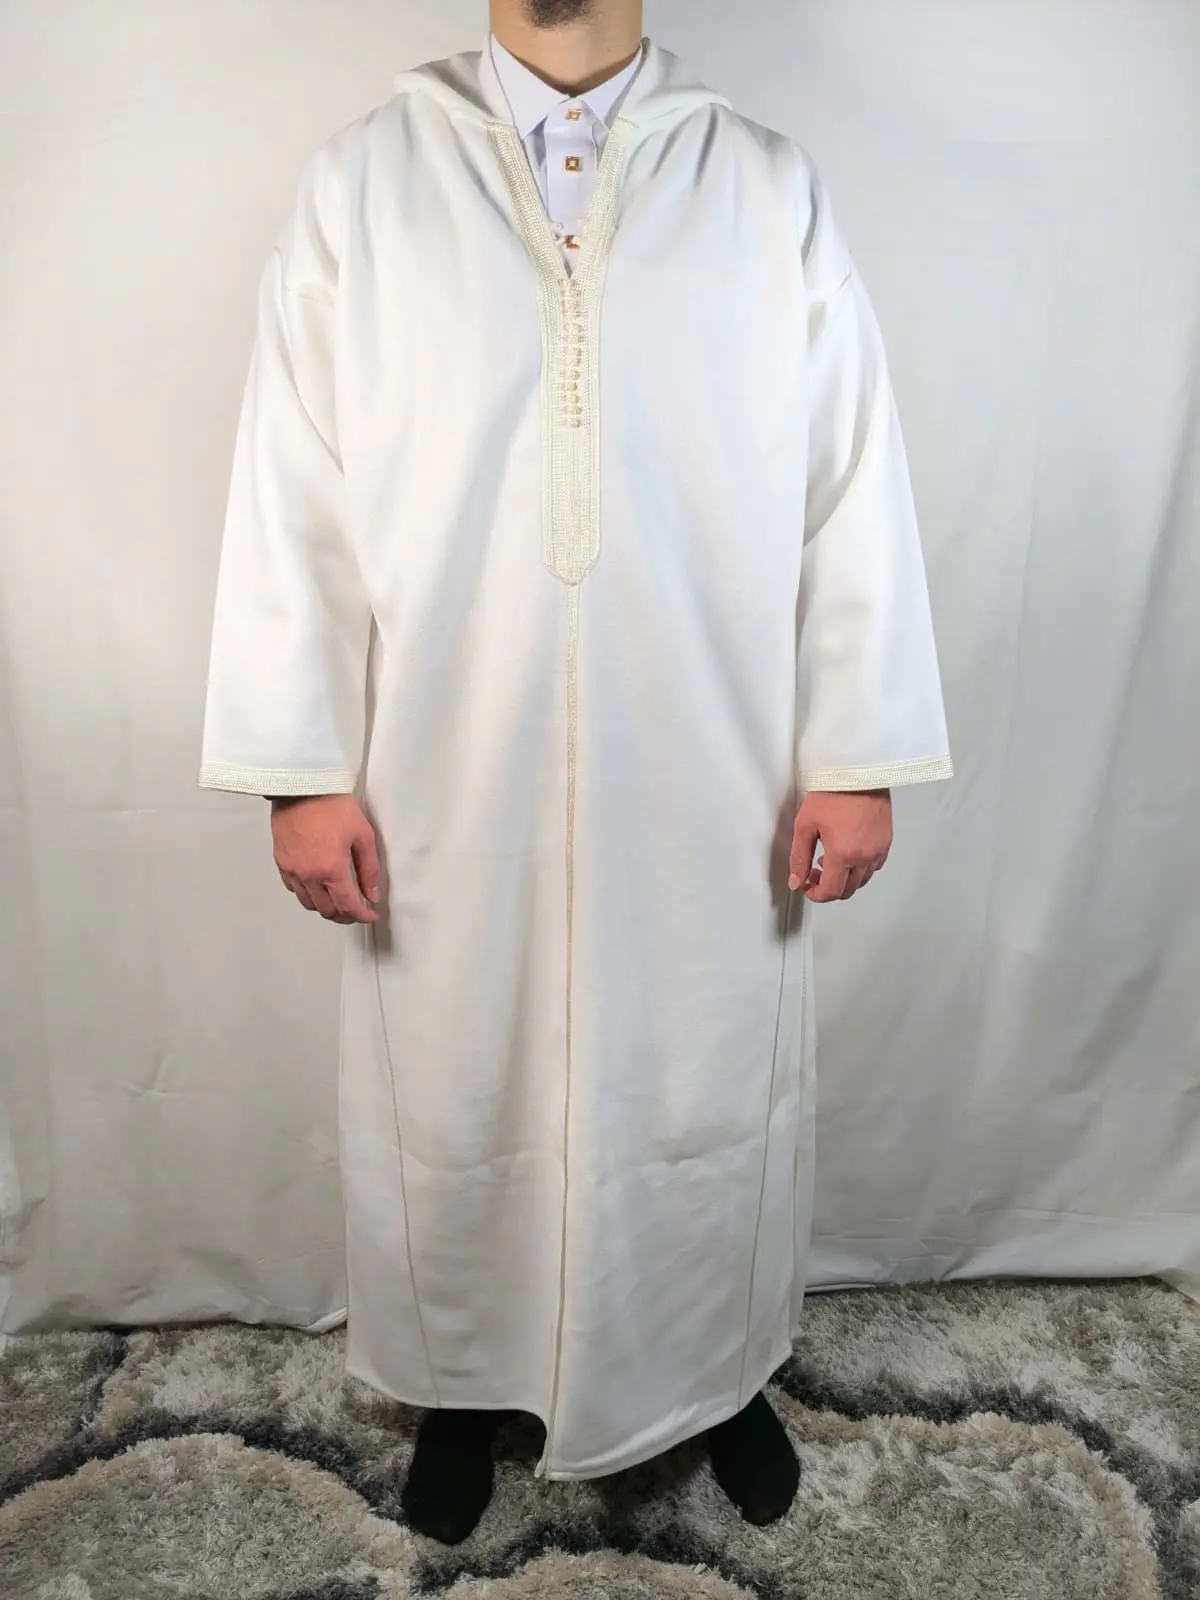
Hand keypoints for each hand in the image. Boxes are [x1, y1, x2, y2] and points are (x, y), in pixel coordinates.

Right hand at [270, 794, 381, 923]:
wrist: (302, 785)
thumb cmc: (333, 805)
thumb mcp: (362, 835)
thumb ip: (369, 869)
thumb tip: (372, 894)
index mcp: (331, 869)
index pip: (348, 906)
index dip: (362, 915)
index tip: (370, 914)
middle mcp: (309, 875)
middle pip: (326, 910)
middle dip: (344, 915)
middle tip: (356, 910)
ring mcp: (292, 870)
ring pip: (308, 903)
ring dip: (325, 908)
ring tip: (338, 902)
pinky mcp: (280, 861)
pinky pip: (293, 889)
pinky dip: (307, 895)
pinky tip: (317, 887)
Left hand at [788, 789, 891, 902]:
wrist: (858, 772)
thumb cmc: (832, 792)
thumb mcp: (805, 825)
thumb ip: (799, 858)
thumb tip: (796, 881)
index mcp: (843, 854)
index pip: (830, 891)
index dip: (816, 895)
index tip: (807, 887)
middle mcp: (864, 857)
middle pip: (847, 890)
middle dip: (828, 888)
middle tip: (814, 873)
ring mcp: (878, 851)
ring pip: (862, 881)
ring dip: (845, 879)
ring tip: (830, 861)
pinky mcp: (886, 842)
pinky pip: (874, 867)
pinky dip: (860, 869)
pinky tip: (848, 854)